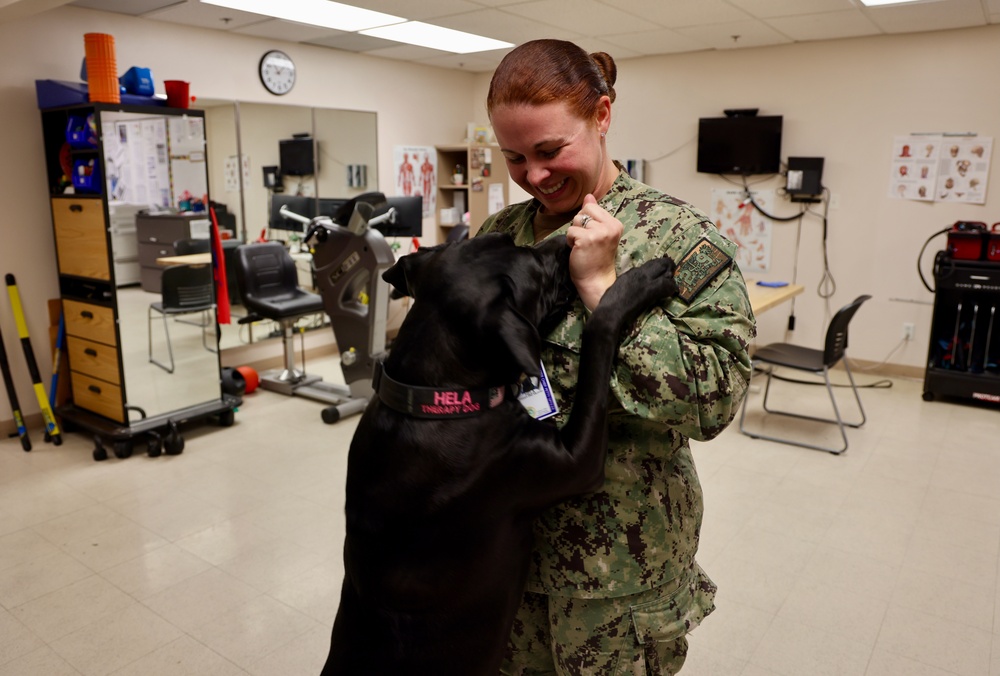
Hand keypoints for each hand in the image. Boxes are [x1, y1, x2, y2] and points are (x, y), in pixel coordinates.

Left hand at [566, 194, 622, 310]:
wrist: (596, 280)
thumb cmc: (596, 259)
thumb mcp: (599, 233)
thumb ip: (595, 214)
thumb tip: (588, 196)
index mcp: (615, 224)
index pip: (592, 207)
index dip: (587, 221)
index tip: (592, 237)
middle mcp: (610, 226)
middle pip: (584, 211)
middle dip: (580, 225)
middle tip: (586, 242)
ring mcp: (599, 232)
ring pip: (576, 220)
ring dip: (574, 234)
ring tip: (583, 247)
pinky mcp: (586, 239)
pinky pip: (570, 231)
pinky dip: (570, 241)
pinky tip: (578, 251)